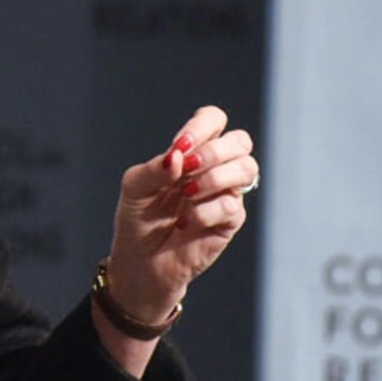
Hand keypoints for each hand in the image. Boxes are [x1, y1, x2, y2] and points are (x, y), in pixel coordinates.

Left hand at [105, 106, 257, 323]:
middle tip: (187, 169)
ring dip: (214, 177)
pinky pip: (231, 205)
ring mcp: (226, 193)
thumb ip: (154, 168)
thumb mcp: (134, 187)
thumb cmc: (139, 218)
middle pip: (240, 140)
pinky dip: (204, 211)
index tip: (180, 146)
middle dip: (214, 151)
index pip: (213, 120)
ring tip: (186, 194)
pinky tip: (185, 222)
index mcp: (192, 152)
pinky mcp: (230, 221)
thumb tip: (179, 156)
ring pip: (247, 168)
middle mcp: (214, 168)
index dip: (201, 126)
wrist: (141, 260)